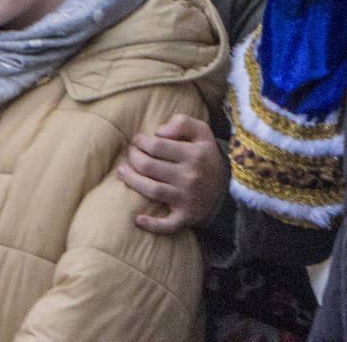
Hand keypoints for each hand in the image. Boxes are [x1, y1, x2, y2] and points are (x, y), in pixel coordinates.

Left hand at [118, 114, 227, 232]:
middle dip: (134, 157)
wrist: (226, 187)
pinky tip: (137, 219)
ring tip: (121, 172)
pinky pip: (167, 224)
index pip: (158, 146)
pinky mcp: (186, 217)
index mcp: (194, 154)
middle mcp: (190, 176)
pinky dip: (151, 224)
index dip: (142, 141)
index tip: (136, 139)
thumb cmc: (206, 155)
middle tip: (130, 153)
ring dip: (132, 181)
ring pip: (152, 190)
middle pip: (150, 167)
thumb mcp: (202, 132)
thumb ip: (182, 122)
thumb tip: (159, 131)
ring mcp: (187, 198)